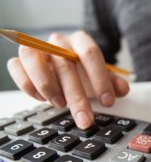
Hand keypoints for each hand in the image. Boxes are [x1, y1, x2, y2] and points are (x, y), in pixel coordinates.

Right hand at [7, 31, 129, 128]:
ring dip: (47, 85)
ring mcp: (38, 49)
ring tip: (60, 106)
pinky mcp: (22, 60)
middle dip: (77, 97)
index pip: (90, 54)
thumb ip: (112, 83)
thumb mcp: (100, 78)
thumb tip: (123, 89)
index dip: (100, 79)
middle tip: (85, 120)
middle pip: (65, 64)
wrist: (65, 65)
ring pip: (33, 59)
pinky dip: (27, 84)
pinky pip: (16, 67)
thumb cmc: (84, 72)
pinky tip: (41, 99)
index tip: (107, 102)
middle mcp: (58, 42)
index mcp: (81, 41)